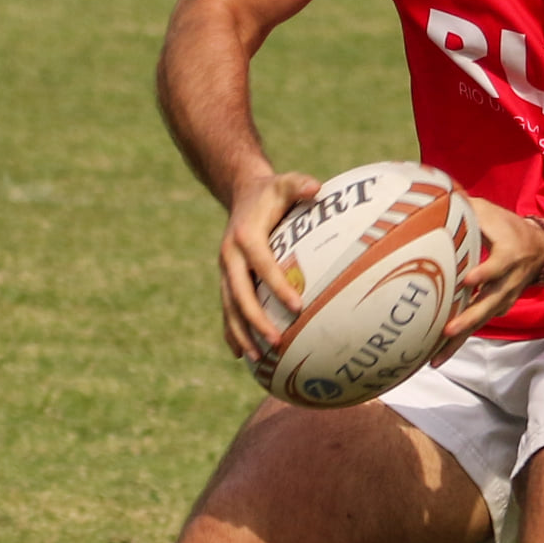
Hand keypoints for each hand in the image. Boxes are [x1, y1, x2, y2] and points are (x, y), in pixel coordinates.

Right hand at [218, 168, 322, 358]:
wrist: (242, 194)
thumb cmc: (272, 192)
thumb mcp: (285, 183)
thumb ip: (300, 185)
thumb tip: (318, 188)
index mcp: (246, 237)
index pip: (263, 265)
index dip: (278, 286)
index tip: (297, 307)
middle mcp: (230, 256)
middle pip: (239, 294)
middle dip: (255, 320)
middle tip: (276, 341)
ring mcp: (225, 270)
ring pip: (230, 307)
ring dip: (241, 334)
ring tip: (257, 359)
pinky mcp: (226, 279)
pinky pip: (227, 309)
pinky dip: (232, 332)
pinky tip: (241, 355)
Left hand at [432, 198, 543, 362]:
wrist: (537, 249)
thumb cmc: (507, 227)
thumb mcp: (489, 212)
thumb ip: (465, 208)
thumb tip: (434, 197)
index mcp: (509, 255)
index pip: (498, 267)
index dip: (485, 274)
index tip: (468, 279)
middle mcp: (508, 282)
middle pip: (488, 304)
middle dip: (468, 319)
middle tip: (447, 330)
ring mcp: (502, 299)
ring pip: (480, 322)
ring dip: (459, 340)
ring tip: (436, 357)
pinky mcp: (494, 309)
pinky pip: (475, 326)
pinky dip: (457, 342)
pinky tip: (436, 355)